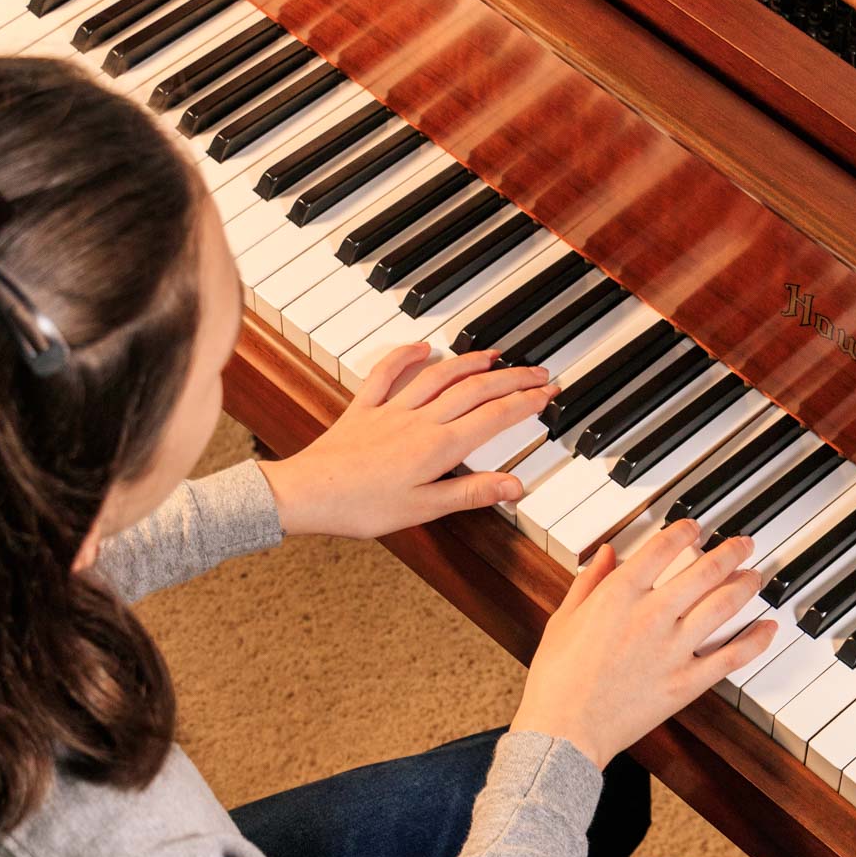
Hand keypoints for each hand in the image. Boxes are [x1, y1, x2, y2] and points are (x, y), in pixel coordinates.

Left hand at [257, 343, 556, 538]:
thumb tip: (513, 485)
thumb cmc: (362, 507)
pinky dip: (406, 356)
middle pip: (474, 390)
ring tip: (496, 355)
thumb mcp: (424, 509)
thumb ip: (471, 492)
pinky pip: (388, 374)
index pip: (493, 418)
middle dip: (511, 379)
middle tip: (537, 371)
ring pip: (440, 376)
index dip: (524, 403)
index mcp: (438, 446)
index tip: (547, 392)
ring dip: (471, 362)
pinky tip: (423, 347)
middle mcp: (419, 420)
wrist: (308, 494)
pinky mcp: (364, 408)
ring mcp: (391, 410)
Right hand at [511, 520, 779, 767]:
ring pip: (724, 605)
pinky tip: (768, 628)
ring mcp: (673, 649)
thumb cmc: (557, 679)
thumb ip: (590, 582)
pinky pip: (732, 656)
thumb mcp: (564, 619)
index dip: (685, 531)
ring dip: (746, 585)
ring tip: (756, 576)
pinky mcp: (687, 682)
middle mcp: (652, 615)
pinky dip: (756, 640)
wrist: (564, 730)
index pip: (663, 548)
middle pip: (705, 571)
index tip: (695, 527)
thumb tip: (609, 553)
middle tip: (744, 544)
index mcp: (618, 595)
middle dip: (731, 552)